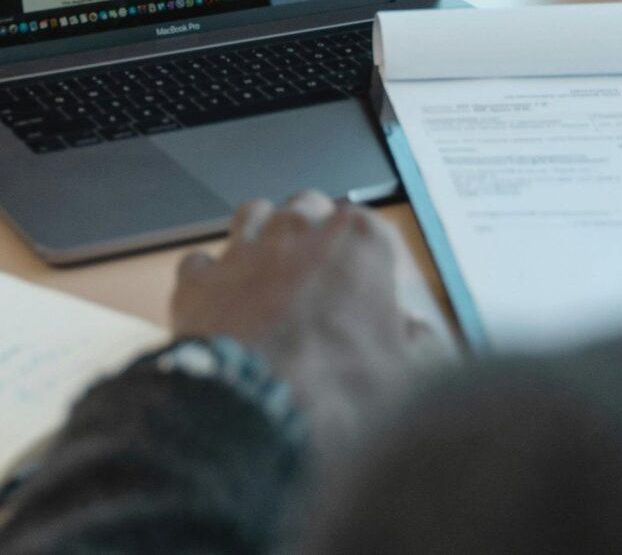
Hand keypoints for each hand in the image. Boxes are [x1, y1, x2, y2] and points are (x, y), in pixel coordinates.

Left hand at [171, 194, 454, 450]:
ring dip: (263, 237)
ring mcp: (245, 249)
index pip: (368, 225)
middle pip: (308, 208)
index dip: (366, 258)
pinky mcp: (200, 278)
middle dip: (312, 234)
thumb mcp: (406, 375)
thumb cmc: (336, 390)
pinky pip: (202, 261)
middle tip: (319, 277)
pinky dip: (212, 278)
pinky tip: (223, 304)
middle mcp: (300, 231)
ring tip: (270, 274)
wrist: (259, 413)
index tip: (368, 286)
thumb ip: (419, 345)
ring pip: (254, 214)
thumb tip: (421, 338)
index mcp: (359, 242)